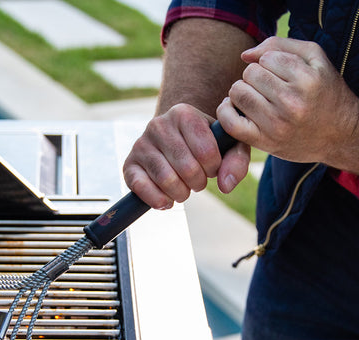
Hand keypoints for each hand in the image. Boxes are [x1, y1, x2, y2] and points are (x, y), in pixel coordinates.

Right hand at [123, 103, 249, 208]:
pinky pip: (141, 187)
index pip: (207, 152)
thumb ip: (236, 161)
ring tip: (183, 188)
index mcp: (184, 114)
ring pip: (167, 180)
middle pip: (188, 169)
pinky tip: (166, 200)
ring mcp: (140, 144)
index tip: (211, 167)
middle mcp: (158, 125)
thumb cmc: (203, 143)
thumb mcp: (227, 145)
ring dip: (181, 194)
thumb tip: (225, 185)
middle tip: (197, 181)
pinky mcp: (129, 164)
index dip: (214, 169)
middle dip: (198, 183)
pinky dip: (158, 200)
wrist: (172, 139)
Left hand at [217, 36, 358, 169]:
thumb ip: (281, 46)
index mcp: (307, 80)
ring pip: (238, 93)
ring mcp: (276, 125)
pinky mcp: (263, 142)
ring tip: (255, 97)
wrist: (337, 136)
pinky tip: (233, 107)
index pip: (267, 58)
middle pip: (250, 74)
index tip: (280, 74)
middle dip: (255, 76)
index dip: (269, 63)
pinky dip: (225, 110)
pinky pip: (230, 122)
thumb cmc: (323, 93)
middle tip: (267, 88)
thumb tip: (245, 55)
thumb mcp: (314, 60)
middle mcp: (291, 103)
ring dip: (241, 91)